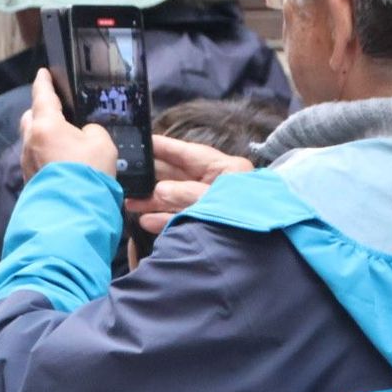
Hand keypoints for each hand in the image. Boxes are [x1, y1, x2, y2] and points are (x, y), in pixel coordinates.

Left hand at [19, 69, 117, 181]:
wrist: (73, 213)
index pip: (42, 95)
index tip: (43, 73)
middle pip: (31, 117)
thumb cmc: (88, 171)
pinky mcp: (30, 180)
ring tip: (64, 140)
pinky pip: (37, 159)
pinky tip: (62, 162)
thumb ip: (92, 131)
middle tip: (57, 111)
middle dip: (41, 111)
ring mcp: (27, 162)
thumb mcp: (102, 142)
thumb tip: (83, 134)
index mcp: (45, 124)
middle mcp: (30, 141)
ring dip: (44, 136)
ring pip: (32, 140)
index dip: (43, 82)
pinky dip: (47, 155)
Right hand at [124, 136, 253, 233]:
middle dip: (151, 178)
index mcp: (224, 168)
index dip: (163, 147)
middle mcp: (216, 183)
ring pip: (176, 198)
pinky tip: (146, 220)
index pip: (187, 152)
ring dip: (153, 201)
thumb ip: (184, 193)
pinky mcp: (207, 223)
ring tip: (130, 203)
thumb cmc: (243, 215)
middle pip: (177, 175)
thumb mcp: (211, 200)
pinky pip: (181, 217)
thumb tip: (158, 191)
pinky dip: (164, 219)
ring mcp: (211, 204)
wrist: (264, 249)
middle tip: (127, 177)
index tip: (140, 142)